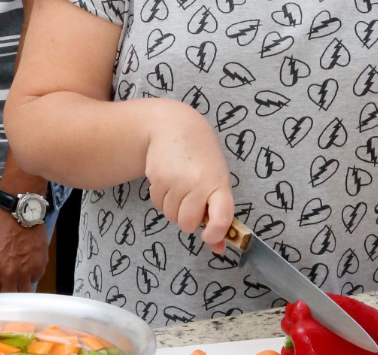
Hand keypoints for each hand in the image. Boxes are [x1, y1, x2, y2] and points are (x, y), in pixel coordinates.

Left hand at [0, 205, 49, 292]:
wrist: (18, 210)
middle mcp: (8, 276)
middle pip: (7, 298)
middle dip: (5, 296)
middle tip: (5, 290)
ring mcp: (25, 272)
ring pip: (24, 293)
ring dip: (20, 289)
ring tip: (18, 283)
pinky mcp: (40, 265)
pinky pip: (36, 279)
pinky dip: (32, 277)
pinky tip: (28, 270)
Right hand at [145, 102, 233, 253]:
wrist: (174, 126)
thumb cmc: (202, 156)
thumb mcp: (217, 179)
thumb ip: (219, 214)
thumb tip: (219, 249)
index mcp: (219, 183)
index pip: (221, 218)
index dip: (216, 234)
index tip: (210, 236)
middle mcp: (197, 183)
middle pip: (187, 224)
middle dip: (189, 219)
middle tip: (193, 200)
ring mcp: (175, 180)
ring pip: (171, 216)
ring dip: (175, 208)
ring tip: (181, 186)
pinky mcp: (156, 178)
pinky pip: (157, 204)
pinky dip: (163, 199)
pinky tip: (169, 180)